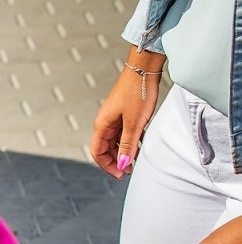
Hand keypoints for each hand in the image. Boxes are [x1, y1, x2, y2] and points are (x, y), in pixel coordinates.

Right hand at [90, 51, 164, 177]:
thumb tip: (124, 164)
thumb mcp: (134, 123)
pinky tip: (140, 144)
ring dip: (124, 152)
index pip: (98, 152)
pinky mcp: (124, 113)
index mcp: (101, 125)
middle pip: (105, 148)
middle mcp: (105, 122)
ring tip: (136, 158)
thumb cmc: (138, 92)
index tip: (121, 174)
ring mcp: (114, 118)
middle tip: (129, 170)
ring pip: (115, 141)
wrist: (144, 69)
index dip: (108, 166)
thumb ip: (128, 145)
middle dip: (116, 161)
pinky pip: (123, 133)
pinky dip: (130, 141)